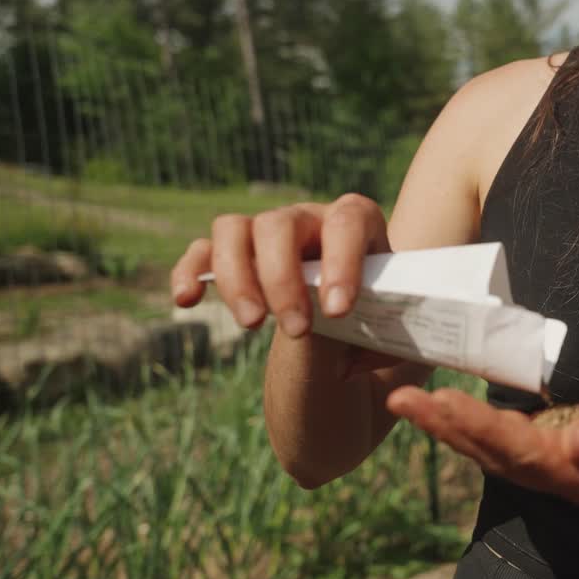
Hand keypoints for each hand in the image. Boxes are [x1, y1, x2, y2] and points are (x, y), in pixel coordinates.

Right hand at [169, 193, 400, 375]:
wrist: (354, 358)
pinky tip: (187, 301)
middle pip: (281, 223)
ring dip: (237, 277)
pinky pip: (203, 252)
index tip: (338, 311)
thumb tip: (345, 350)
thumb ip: (375, 342)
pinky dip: (190, 272)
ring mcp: (269, 235)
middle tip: (296, 330)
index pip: (348, 222)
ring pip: (235, 230)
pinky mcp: (234, 258)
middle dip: (283, 278)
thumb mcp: (391, 346)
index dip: (341, 261)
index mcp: (360, 228)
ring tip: (252, 325)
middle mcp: (310, 220)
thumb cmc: (379, 341)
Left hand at [386, 366, 578, 512]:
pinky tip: (445, 409)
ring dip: (452, 430)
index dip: (482, 430)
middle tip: (402, 397)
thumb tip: (577, 444)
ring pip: (499, 455)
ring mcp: (569, 469)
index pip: (529, 456)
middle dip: (450, 429)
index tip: (441, 401)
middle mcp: (577, 480)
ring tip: (409, 401)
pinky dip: (473, 427)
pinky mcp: (564, 449)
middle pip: (502, 460)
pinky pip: (509, 443)